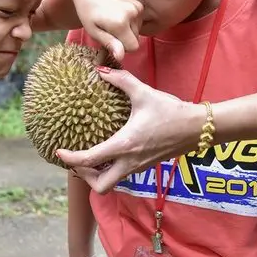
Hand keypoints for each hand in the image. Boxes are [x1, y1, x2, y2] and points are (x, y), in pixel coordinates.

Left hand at [57, 67, 203, 192]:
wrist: (198, 128)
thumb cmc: (172, 111)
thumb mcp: (144, 93)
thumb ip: (121, 80)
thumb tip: (100, 70)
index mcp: (124, 145)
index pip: (89, 160)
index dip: (69, 159)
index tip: (59, 151)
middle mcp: (129, 162)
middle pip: (100, 187)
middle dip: (85, 177)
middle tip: (78, 161)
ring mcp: (138, 167)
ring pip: (111, 183)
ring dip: (97, 175)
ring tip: (91, 157)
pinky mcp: (145, 166)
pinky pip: (122, 175)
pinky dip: (110, 170)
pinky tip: (109, 152)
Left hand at [68, 0, 143, 61]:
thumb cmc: (87, 13)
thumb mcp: (94, 31)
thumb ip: (109, 43)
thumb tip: (121, 56)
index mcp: (120, 22)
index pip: (133, 47)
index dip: (122, 48)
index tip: (110, 41)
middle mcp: (132, 14)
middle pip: (136, 39)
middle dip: (124, 39)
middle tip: (108, 30)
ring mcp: (137, 7)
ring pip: (137, 31)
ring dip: (127, 31)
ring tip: (112, 21)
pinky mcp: (139, 3)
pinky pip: (138, 22)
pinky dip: (130, 22)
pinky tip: (118, 15)